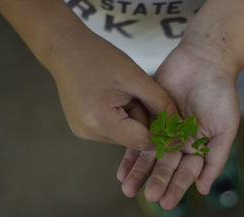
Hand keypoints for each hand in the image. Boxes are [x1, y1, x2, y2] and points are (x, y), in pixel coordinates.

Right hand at [51, 35, 176, 149]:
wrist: (65, 48)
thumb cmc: (100, 58)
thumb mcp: (137, 78)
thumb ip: (161, 103)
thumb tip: (177, 125)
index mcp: (101, 121)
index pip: (142, 142)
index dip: (161, 133)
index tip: (172, 121)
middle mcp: (90, 134)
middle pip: (133, 139)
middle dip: (143, 120)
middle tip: (136, 95)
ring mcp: (84, 133)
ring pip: (125, 135)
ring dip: (132, 118)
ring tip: (121, 94)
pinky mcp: (83, 129)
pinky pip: (113, 130)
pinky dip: (121, 118)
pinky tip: (112, 98)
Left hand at [117, 44, 239, 208]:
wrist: (204, 61)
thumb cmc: (220, 94)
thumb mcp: (225, 128)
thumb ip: (215, 158)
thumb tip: (204, 190)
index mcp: (199, 147)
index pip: (187, 172)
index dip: (177, 187)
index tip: (166, 202)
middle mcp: (180, 143)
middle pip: (166, 167)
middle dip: (157, 182)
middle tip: (148, 196)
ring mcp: (164, 131)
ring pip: (150, 156)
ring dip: (140, 173)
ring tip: (128, 189)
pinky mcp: (149, 117)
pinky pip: (137, 137)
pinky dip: (130, 154)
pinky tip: (121, 170)